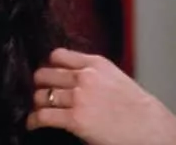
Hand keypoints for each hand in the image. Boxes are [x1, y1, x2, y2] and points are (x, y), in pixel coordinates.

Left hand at [26, 48, 175, 144]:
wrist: (152, 130)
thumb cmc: (138, 109)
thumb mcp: (116, 78)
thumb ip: (93, 73)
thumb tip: (71, 76)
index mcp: (96, 64)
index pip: (58, 55)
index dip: (49, 66)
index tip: (47, 73)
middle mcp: (85, 77)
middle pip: (45, 74)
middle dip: (41, 84)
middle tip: (42, 92)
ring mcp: (79, 98)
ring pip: (42, 95)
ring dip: (39, 104)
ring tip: (40, 109)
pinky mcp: (75, 118)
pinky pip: (43, 116)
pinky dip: (34, 120)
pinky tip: (33, 123)